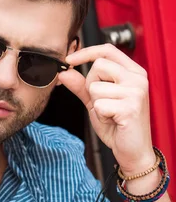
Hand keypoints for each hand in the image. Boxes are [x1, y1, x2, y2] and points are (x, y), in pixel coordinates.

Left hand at [58, 44, 155, 174]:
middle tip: (102, 103)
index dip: (86, 52)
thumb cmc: (117, 126)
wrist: (132, 151)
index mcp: (133, 72)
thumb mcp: (96, 102)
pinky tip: (112, 121)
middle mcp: (137, 78)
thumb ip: (81, 87)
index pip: (107, 50)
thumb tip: (64, 73)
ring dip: (96, 104)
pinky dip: (100, 116)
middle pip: (98, 66)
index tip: (69, 60)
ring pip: (95, 87)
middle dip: (91, 86)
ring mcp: (136, 92)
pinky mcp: (131, 107)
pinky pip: (99, 105)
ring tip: (109, 114)